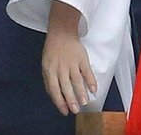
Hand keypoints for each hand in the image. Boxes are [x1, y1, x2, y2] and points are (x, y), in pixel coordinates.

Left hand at [42, 0, 96, 115]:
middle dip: (71, 100)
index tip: (64, 110)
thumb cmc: (53, 49)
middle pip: (66, 87)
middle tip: (75, 109)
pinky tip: (94, 88)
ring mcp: (72, 62)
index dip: (59, 101)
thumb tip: (55, 95)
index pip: (53, 89)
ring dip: (81, 92)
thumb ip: (49, 79)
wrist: (62, 31)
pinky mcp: (82, 58)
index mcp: (49, 70)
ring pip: (77, 80)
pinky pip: (87, 71)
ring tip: (85, 101)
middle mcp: (60, 67)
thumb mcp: (46, 64)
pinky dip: (91, 80)